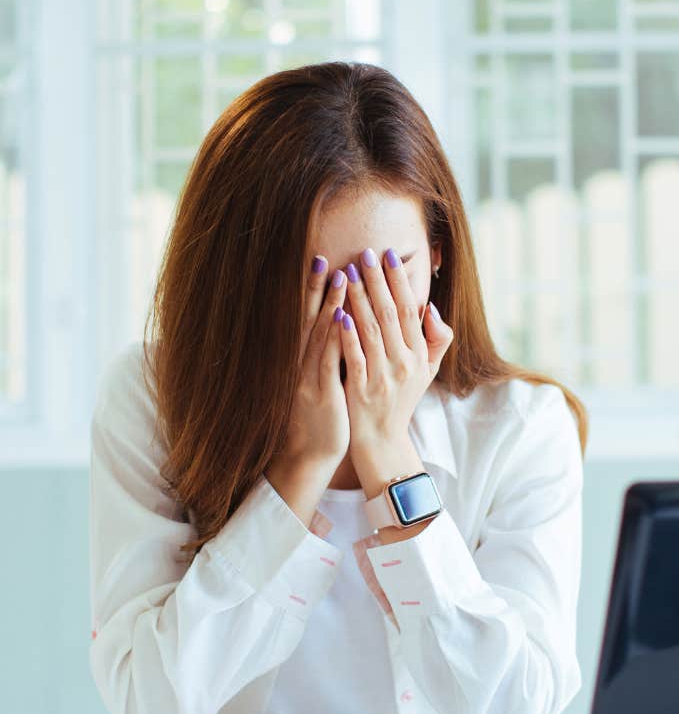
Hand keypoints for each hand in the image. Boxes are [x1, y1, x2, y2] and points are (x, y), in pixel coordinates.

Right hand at [271, 259, 350, 473]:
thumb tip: (341, 327)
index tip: (323, 263)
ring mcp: (307, 377)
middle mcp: (300, 364)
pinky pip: (327, 361)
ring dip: (329, 304)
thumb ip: (329, 355)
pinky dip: (334, 339)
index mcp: (303, 361)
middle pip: (308, 319)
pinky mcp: (319, 393)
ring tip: (340, 276)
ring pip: (318, 334)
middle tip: (324, 257)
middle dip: (316, 288)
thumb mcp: (323, 383)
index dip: (314, 292)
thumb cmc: (321, 417)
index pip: (309, 320)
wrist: (307, 456)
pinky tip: (342, 318)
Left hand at [337, 247, 453, 455]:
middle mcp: (404, 364)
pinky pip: (355, 357)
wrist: (382, 441)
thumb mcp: (427, 371)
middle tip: (364, 253)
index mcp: (419, 355)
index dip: (398, 282)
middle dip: (377, 282)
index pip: (409, 310)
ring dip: (360, 300)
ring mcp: (383, 377)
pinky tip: (339, 314)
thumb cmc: (402, 400)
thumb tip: (429, 307)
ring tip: (349, 273)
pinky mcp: (362, 390)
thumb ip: (435, 338)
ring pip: (371, 331)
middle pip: (390, 315)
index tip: (388, 255)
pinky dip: (347, 335)